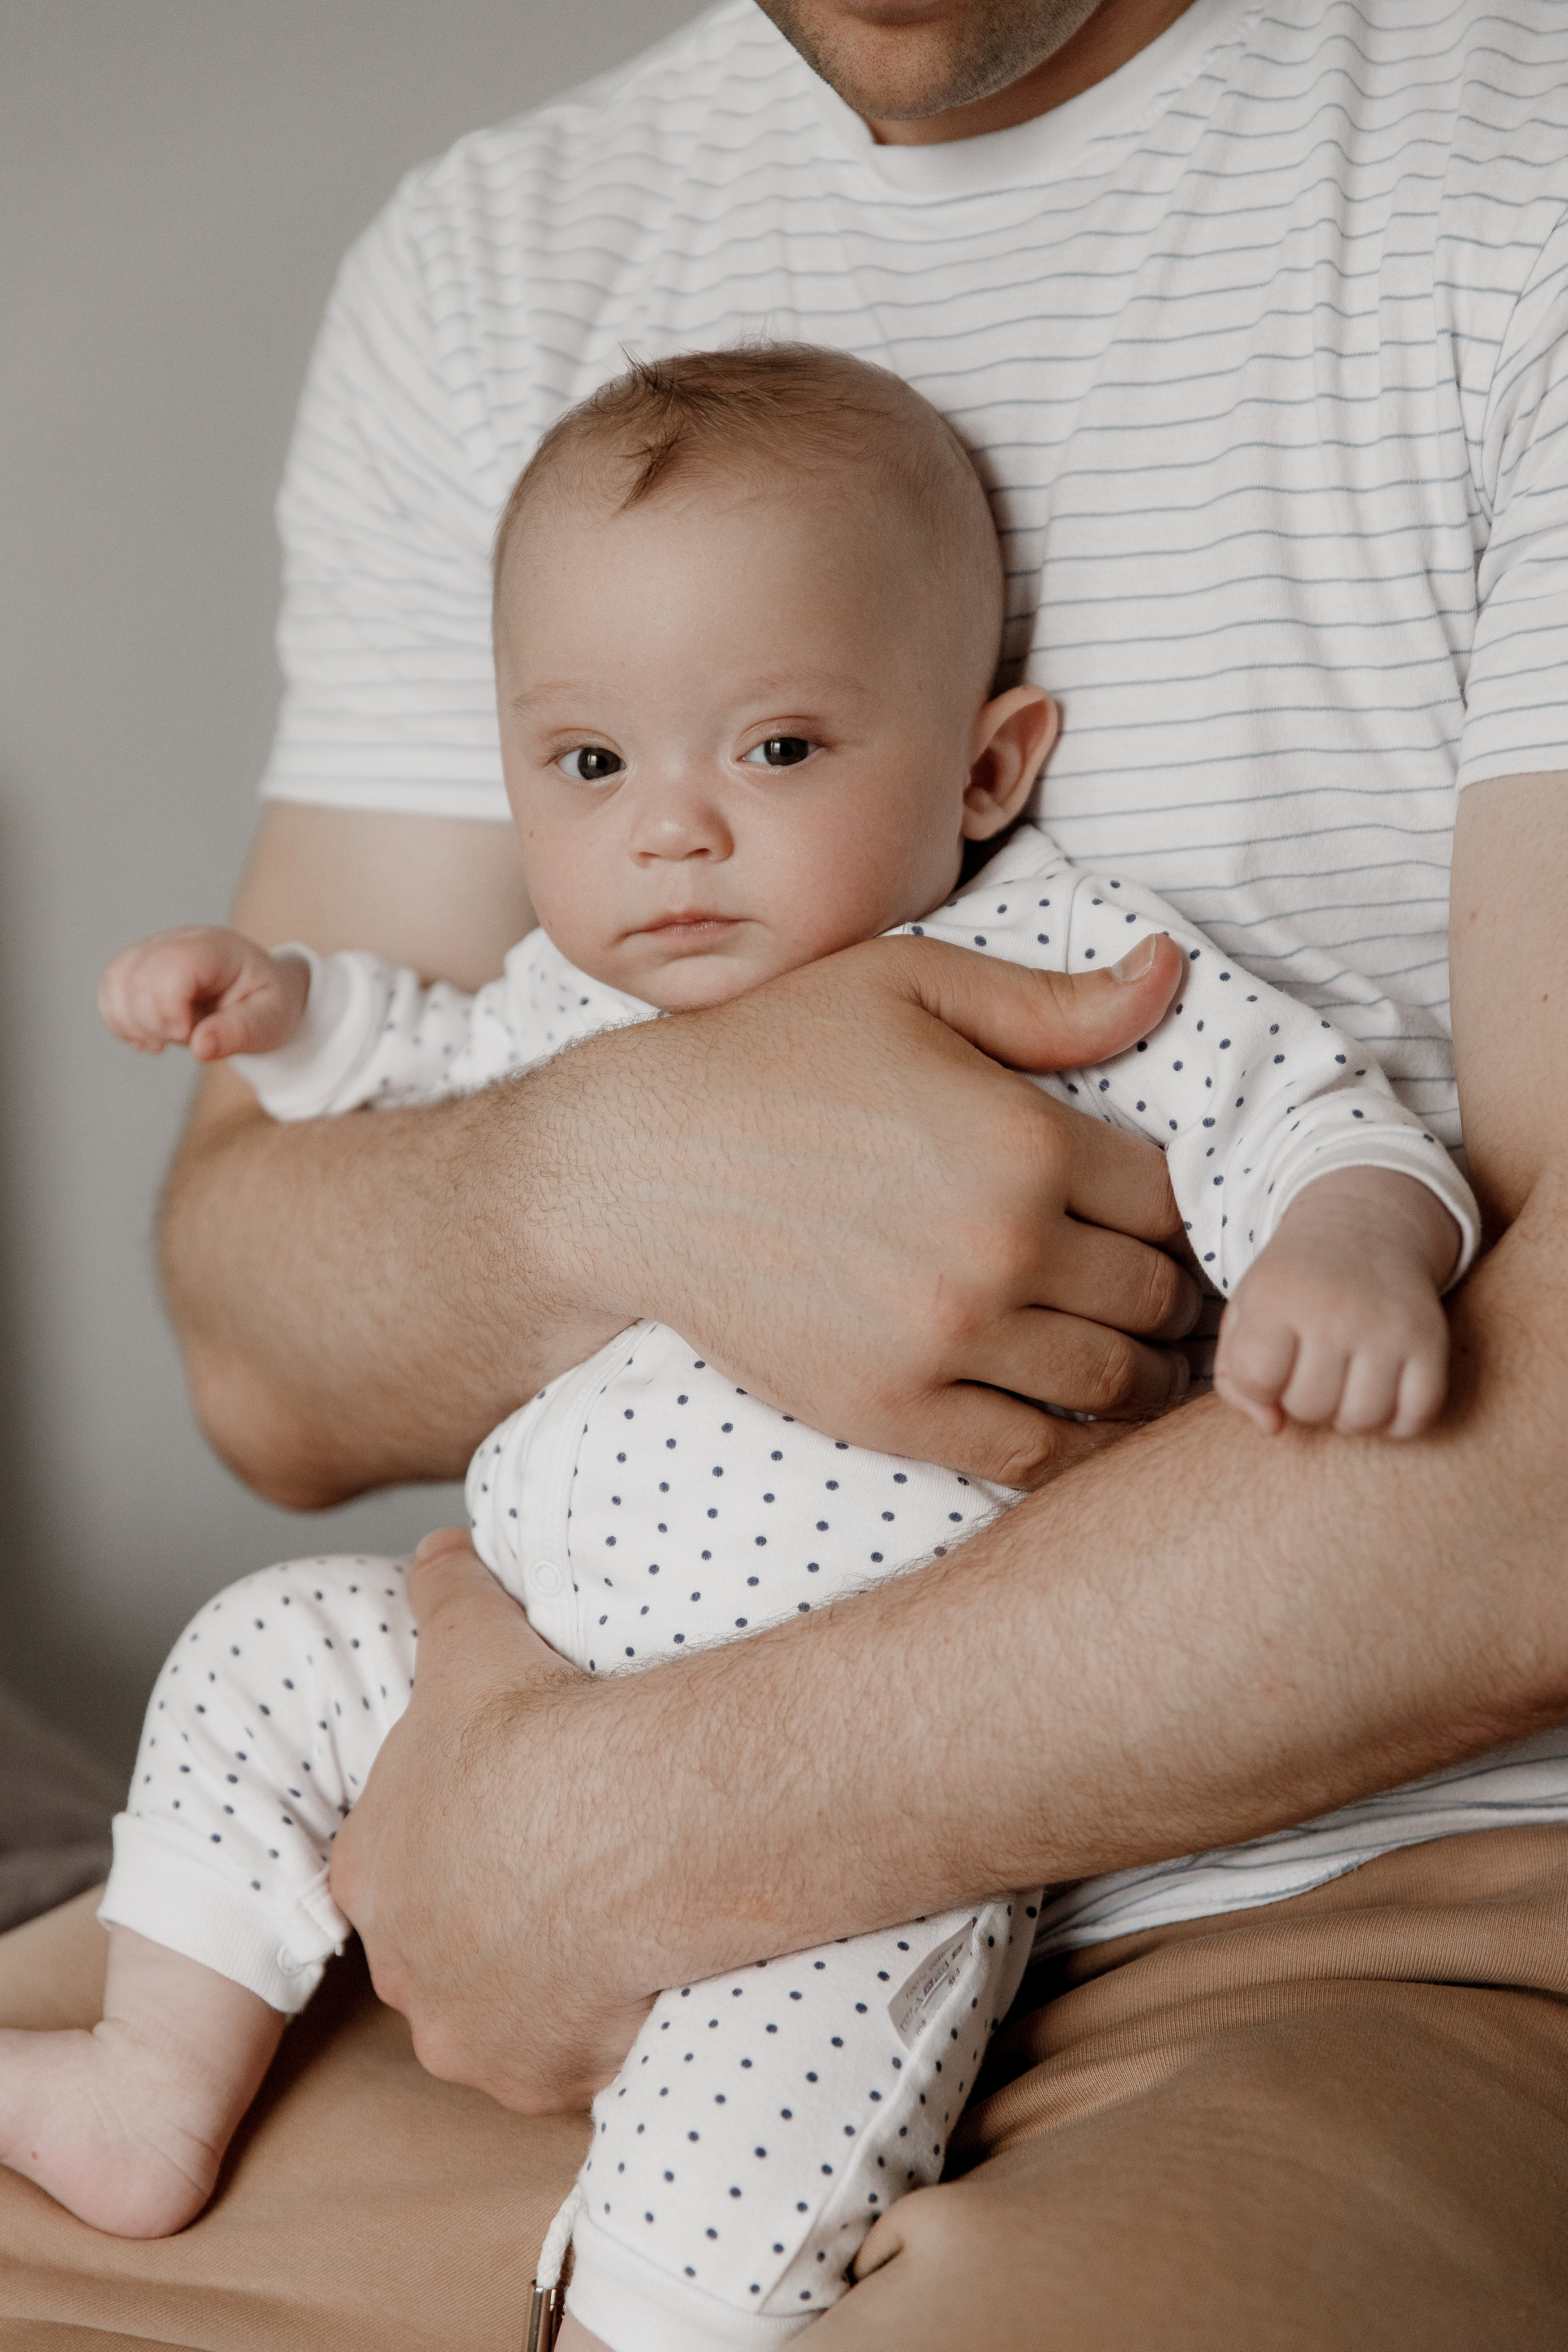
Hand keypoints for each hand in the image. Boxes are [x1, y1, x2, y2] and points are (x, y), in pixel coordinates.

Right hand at [99, 925, 308, 1060]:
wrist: (258, 992)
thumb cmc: (266, 1002)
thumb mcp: (269, 1021)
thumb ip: (238, 1033)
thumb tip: (200, 1047)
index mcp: (214, 948)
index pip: (172, 965)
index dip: (168, 1007)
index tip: (186, 1034)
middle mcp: (177, 941)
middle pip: (136, 976)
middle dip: (152, 1022)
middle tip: (183, 1038)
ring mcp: (152, 951)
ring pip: (115, 982)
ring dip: (133, 1023)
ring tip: (165, 1040)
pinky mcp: (136, 967)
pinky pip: (110, 991)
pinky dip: (121, 1021)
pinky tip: (150, 1036)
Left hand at [329, 1530, 651, 2110]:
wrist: (619, 1819)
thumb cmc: (536, 1727)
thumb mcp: (474, 1634)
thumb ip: (445, 1587)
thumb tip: (440, 1546)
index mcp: (370, 1870)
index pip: (395, 1870)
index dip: (455, 1844)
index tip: (511, 1822)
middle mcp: (401, 1966)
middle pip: (442, 1952)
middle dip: (491, 1925)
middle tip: (566, 1877)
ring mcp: (465, 2033)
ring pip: (500, 2014)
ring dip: (541, 1986)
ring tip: (609, 1928)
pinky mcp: (535, 2079)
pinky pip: (567, 2061)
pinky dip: (597, 2030)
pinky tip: (639, 1977)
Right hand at [525, 931, 1201, 1488]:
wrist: (631, 1168)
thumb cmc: (770, 1058)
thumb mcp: (910, 987)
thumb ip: (1052, 1001)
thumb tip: (1172, 972)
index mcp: (1025, 1139)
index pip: (1172, 1200)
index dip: (1183, 1210)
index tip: (1162, 1219)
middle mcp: (1005, 1245)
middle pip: (1157, 1297)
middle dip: (1170, 1295)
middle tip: (1163, 1296)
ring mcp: (950, 1339)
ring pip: (1113, 1384)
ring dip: (1141, 1376)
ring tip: (1136, 1359)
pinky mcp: (895, 1412)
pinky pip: (1035, 1455)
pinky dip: (1077, 1449)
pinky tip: (1078, 1423)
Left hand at [1213, 1169, 1460, 1437]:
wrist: (1364, 1227)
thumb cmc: (1295, 1283)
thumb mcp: (1246, 1311)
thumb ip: (1235, 1378)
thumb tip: (1274, 1427)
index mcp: (1277, 1296)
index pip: (1256, 1380)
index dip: (1259, 1386)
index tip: (1271, 1362)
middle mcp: (1334, 1309)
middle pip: (1308, 1407)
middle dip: (1303, 1399)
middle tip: (1312, 1364)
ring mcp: (1387, 1325)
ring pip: (1361, 1421)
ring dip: (1348, 1414)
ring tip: (1344, 1379)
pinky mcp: (1430, 1341)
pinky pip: (1415, 1418)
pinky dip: (1397, 1421)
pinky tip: (1382, 1390)